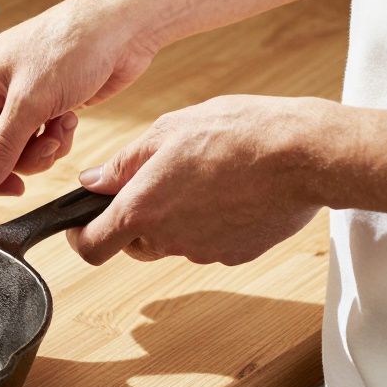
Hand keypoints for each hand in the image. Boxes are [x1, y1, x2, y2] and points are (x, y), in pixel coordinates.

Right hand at [0, 0, 160, 200]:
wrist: (124, 28)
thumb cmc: (72, 45)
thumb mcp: (31, 102)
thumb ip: (1, 147)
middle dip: (11, 163)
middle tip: (25, 182)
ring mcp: (20, 99)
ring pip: (15, 151)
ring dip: (38, 152)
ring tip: (58, 134)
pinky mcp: (46, 107)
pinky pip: (39, 143)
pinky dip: (55, 141)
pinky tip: (69, 121)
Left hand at [66, 95, 332, 264]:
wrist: (305, 154)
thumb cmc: (235, 134)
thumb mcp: (165, 132)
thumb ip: (123, 164)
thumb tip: (92, 182)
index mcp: (141, 211)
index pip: (91, 247)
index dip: (81, 237)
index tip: (81, 224)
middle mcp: (169, 240)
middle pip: (134, 243)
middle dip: (136, 218)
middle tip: (159, 180)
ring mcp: (204, 252)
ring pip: (174, 241)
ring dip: (176, 217)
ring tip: (204, 176)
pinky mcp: (236, 255)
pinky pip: (210, 242)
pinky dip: (211, 222)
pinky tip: (231, 191)